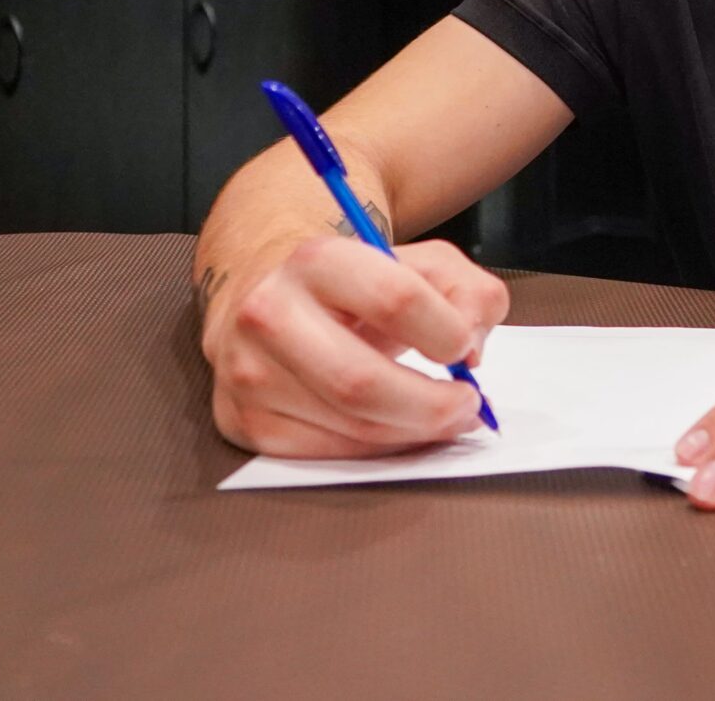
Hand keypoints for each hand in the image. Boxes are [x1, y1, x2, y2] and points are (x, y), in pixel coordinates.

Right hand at [202, 235, 508, 457]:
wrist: (268, 293)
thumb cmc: (358, 284)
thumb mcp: (423, 264)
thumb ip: (468, 295)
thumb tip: (472, 354)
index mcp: (318, 260)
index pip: (396, 300)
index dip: (446, 333)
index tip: (465, 350)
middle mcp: (270, 312)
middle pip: (361, 381)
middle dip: (430, 406)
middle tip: (467, 407)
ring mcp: (248, 371)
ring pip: (346, 425)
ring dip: (410, 433)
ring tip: (441, 419)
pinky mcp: (242, 419)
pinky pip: (323, 453)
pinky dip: (375, 449)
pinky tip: (396, 429)